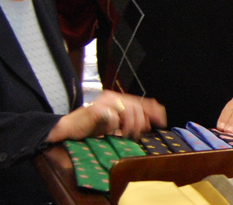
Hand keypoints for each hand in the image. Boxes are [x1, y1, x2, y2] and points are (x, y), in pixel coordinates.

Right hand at [47, 92, 166, 141]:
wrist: (70, 128)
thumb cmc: (92, 127)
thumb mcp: (116, 124)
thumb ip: (130, 121)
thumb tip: (148, 123)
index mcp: (118, 98)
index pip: (141, 101)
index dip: (154, 110)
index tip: (162, 121)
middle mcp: (112, 96)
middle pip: (137, 107)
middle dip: (140, 122)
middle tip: (136, 134)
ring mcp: (104, 102)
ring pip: (128, 111)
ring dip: (131, 126)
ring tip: (127, 135)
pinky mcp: (95, 109)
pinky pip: (113, 116)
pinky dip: (116, 126)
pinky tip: (113, 132)